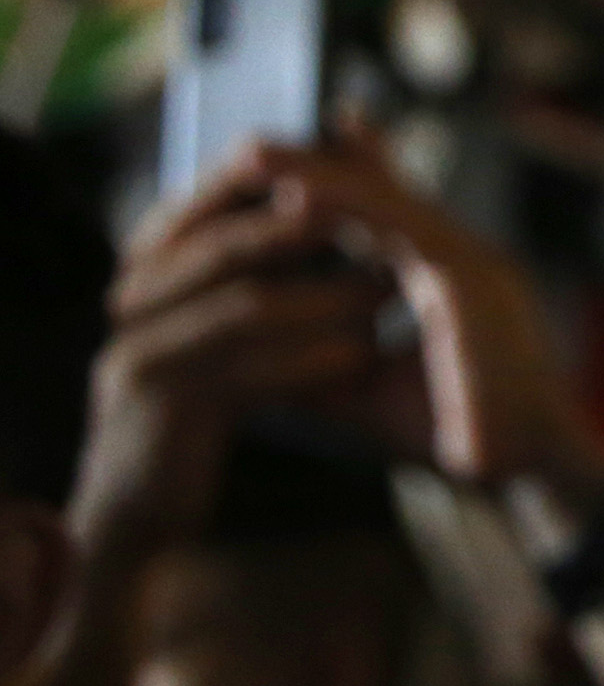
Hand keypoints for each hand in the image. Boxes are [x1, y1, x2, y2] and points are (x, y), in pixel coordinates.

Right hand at [71, 155, 398, 573]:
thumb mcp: (222, 345)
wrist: (142, 517)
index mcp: (146, 281)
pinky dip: (308, 360)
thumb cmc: (196, 420)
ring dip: (323, 295)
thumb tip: (317, 208)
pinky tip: (363, 356)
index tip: (347, 168)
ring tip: (390, 290)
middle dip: (301, 227)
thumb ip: (253, 283)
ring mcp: (138, 354)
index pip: (203, 210)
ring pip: (240, 306)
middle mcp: (131, 306)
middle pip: (218, 244)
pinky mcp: (157, 408)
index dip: (271, 185)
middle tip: (379, 217)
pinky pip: (242, 373)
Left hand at [234, 139, 603, 508]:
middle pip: (386, 195)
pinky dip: (348, 203)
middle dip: (319, 166)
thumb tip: (243, 358)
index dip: (340, 187)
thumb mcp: (371, 393)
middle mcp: (469, 261)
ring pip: (388, 200)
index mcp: (453, 284)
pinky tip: (294, 189)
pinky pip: (402, 226)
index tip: (280, 165)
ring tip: (253, 153)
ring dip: (319, 172)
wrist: (524, 471)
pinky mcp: (472, 279)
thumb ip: (321, 363)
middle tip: (249, 145)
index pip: (390, 222)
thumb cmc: (458, 439)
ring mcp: (476, 263)